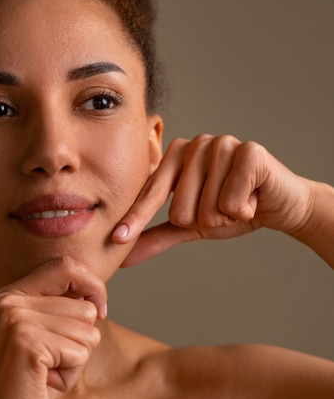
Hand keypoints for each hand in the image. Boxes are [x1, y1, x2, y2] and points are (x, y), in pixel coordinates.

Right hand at [0, 257, 106, 398]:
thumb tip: (95, 295)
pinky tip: (44, 382)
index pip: (64, 265)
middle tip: (50, 363)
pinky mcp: (26, 343)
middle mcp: (7, 301)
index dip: (92, 284)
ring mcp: (14, 319)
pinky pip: (79, 352)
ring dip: (75, 360)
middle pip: (83, 305)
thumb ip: (58, 308)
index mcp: (8, 294)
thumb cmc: (28, 382)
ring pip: (86, 330)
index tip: (101, 311)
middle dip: (81, 340)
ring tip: (45, 373)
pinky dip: (70, 375)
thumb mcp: (41, 335)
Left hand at [112, 134, 313, 266]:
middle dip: (204, 220)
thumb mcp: (190, 225)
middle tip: (222, 208)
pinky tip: (254, 197)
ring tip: (239, 201)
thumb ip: (156, 235)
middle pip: (180, 209)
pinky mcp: (250, 151)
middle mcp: (195, 144)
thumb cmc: (232, 210)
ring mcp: (222, 144)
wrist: (281, 206)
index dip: (136, 219)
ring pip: (206, 209)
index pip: (151, 194)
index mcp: (176, 155)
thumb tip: (122, 254)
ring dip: (226, 216)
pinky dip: (244, 210)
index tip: (117, 239)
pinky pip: (231, 202)